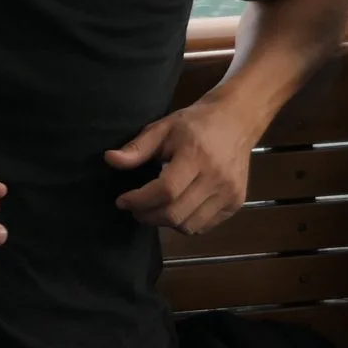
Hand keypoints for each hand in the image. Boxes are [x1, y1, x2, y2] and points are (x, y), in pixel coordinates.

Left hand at [106, 98, 258, 233]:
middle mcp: (216, 178)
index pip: (165, 191)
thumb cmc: (196, 123)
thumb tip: (110, 160)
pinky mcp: (236, 203)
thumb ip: (137, 148)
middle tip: (135, 208)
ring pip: (189, 226)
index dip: (140, 201)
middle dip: (148, 216)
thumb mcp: (163, 127)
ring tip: (155, 208)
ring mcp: (229, 193)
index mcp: (196, 156)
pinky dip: (185, 223)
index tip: (122, 200)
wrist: (237, 120)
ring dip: (166, 222)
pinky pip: (203, 226)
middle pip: (175, 214)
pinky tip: (178, 208)